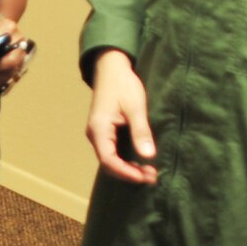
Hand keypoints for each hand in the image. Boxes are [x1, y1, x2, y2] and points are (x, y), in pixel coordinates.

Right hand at [85, 50, 156, 183]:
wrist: (111, 68)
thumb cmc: (123, 84)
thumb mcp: (135, 107)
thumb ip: (141, 131)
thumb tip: (148, 155)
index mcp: (98, 129)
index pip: (108, 159)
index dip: (125, 172)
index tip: (143, 177)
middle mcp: (94, 135)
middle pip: (108, 164)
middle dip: (129, 173)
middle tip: (152, 177)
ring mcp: (98, 134)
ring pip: (110, 160)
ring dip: (128, 168)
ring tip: (149, 172)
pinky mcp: (104, 132)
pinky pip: (112, 152)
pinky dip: (126, 160)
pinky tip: (140, 162)